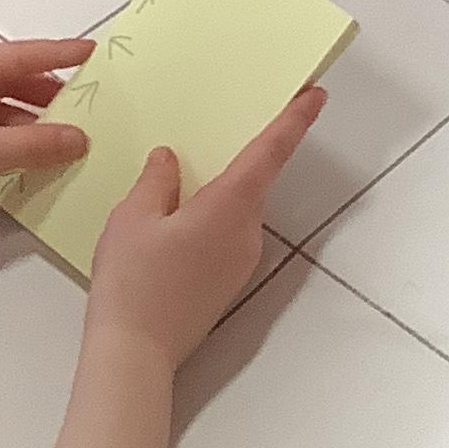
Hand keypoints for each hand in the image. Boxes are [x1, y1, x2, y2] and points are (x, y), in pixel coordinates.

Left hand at [0, 40, 94, 250]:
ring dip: (32, 122)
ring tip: (73, 133)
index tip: (93, 52)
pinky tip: (40, 155)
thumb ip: (33, 144)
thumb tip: (81, 138)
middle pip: (7, 80)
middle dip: (47, 93)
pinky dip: (13, 141)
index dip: (55, 54)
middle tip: (92, 100)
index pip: (12, 56)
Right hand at [87, 88, 325, 364]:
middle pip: (252, 181)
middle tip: (219, 127)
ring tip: (177, 180)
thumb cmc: (134, 280)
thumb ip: (157, 181)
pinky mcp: (227, 282)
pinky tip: (175, 222)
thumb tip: (170, 160)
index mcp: (230, 205)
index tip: (315, 94)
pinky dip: (210, 217)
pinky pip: (225, 234)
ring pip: (236, 210)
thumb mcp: (133, 218)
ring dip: (219, 191)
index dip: (294, 119)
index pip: (270, 152)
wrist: (136, 353)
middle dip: (242, 154)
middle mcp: (247, 231)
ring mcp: (240, 260)